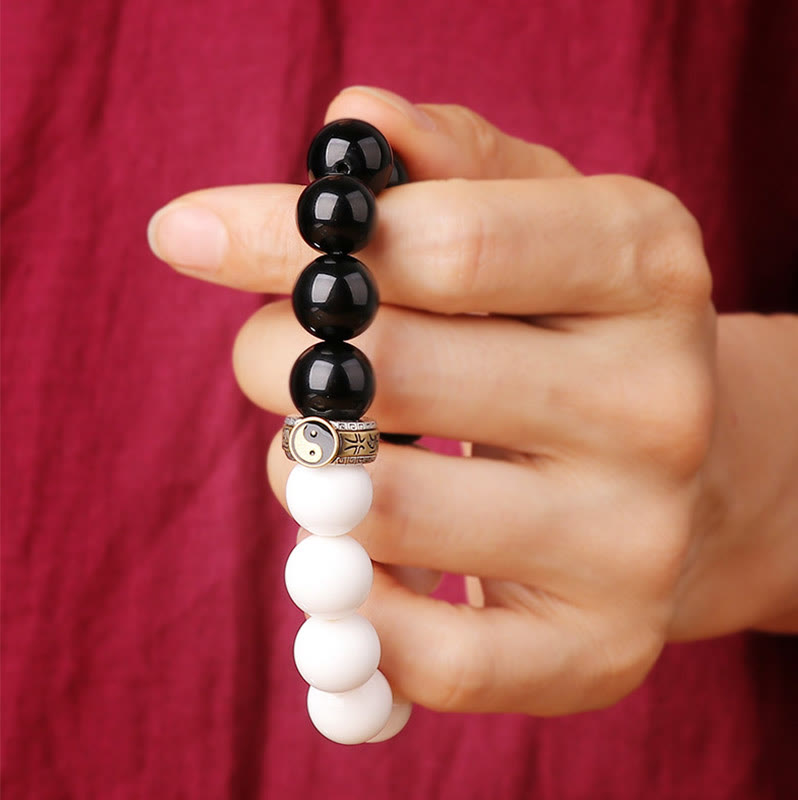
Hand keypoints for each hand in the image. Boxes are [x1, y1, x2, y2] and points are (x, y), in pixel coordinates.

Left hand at [148, 87, 797, 715]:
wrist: (667, 481)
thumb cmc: (565, 334)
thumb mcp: (532, 220)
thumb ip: (447, 165)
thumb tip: (355, 120)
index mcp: (647, 268)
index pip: (444, 241)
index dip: (289, 234)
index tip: (189, 233)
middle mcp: (662, 405)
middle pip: (396, 370)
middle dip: (277, 355)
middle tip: (273, 355)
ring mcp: (635, 542)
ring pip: (384, 510)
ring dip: (305, 474)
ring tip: (333, 455)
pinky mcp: (598, 651)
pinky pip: (427, 654)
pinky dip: (347, 605)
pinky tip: (355, 560)